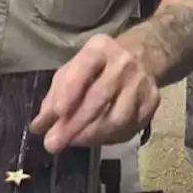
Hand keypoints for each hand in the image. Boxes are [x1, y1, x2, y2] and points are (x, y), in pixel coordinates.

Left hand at [30, 35, 159, 152]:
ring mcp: (142, 83)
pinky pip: (129, 128)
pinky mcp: (152, 102)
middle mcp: (124, 62)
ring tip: (73, 142)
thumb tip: (40, 126)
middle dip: (74, 124)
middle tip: (54, 144)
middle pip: (100, 96)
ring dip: (91, 135)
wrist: (141, 59)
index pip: (86, 66)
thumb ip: (55, 96)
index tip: (56, 114)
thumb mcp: (72, 71)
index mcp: (100, 48)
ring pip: (117, 117)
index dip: (71, 90)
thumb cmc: (97, 68)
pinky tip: (94, 139)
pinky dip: (108, 139)